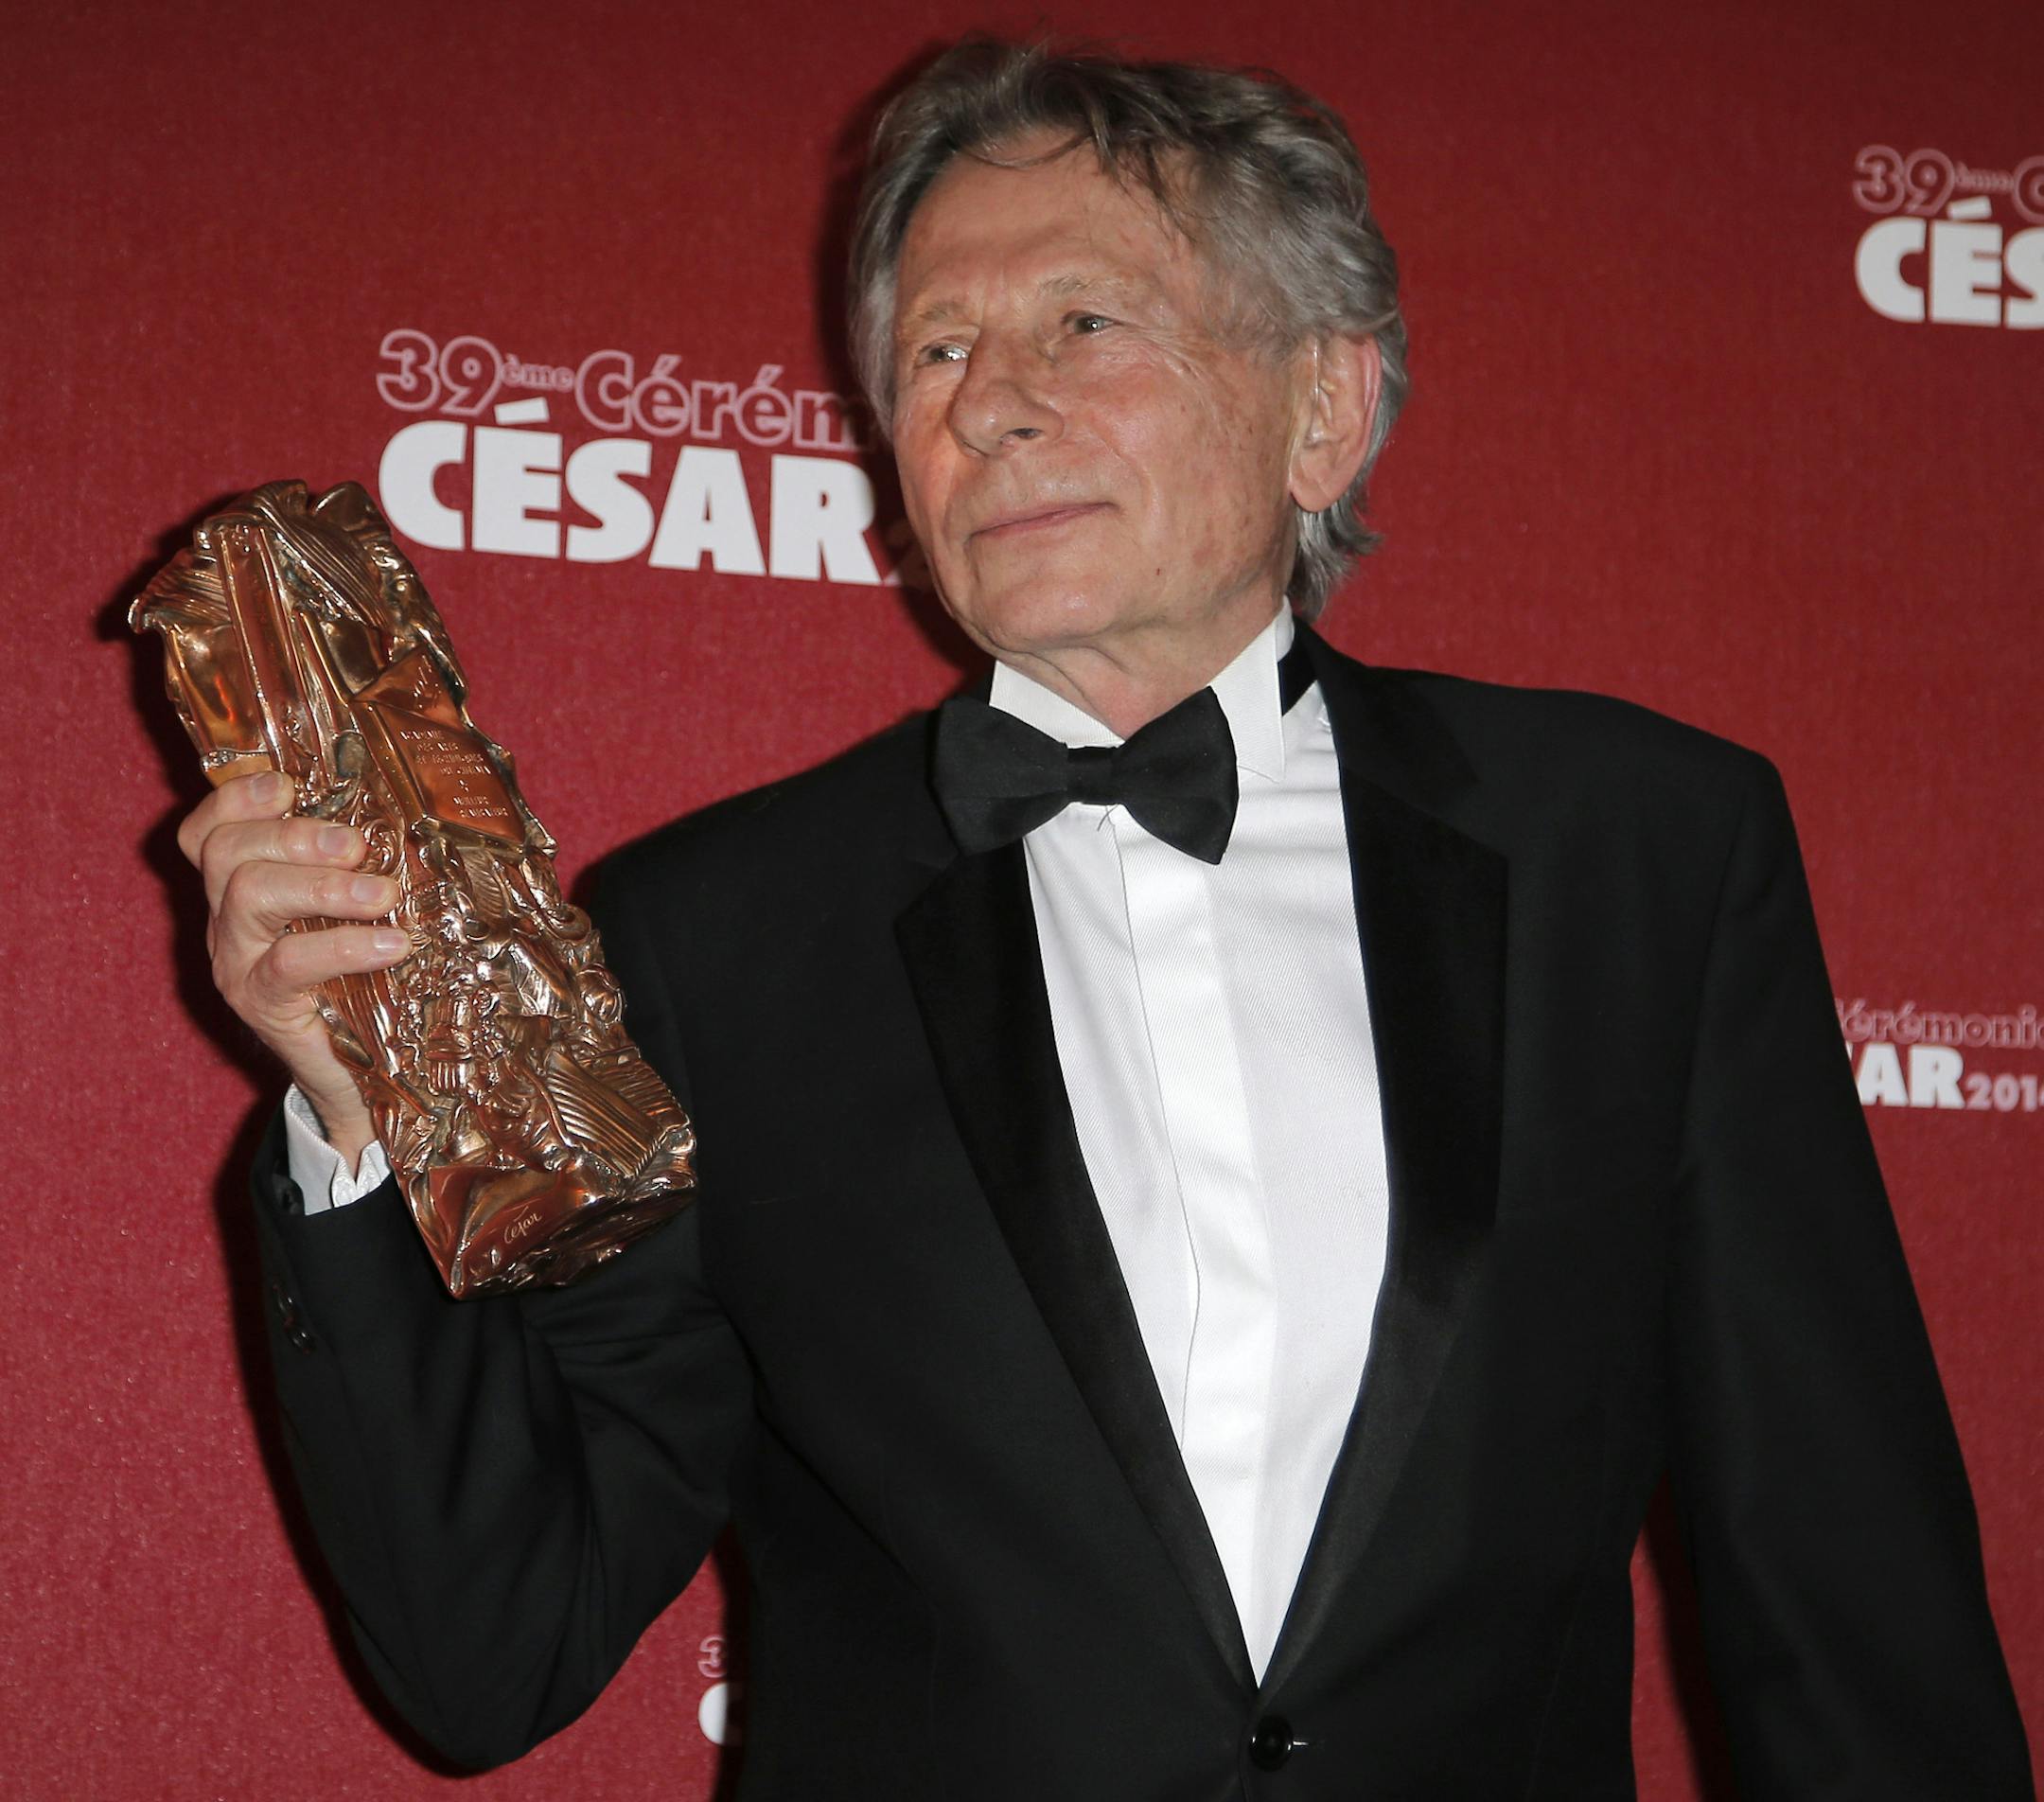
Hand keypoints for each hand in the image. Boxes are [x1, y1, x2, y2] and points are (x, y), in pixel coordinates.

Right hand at [178, 769, 409, 1165]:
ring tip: (384, 894)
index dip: (238, 798)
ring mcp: (237, 963)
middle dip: (295, 834)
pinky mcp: (261, 1005)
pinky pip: (288, 962)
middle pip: (227, 851)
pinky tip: (393, 944)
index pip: (209, 831)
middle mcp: (227, 920)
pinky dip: (344, 944)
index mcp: (242, 887)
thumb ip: (365, 867)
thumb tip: (427, 811)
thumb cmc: (366, 980)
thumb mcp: (358, 916)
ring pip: (247, 895)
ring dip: (322, 883)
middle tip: (359, 845)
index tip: (291, 784)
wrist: (361, 1077)